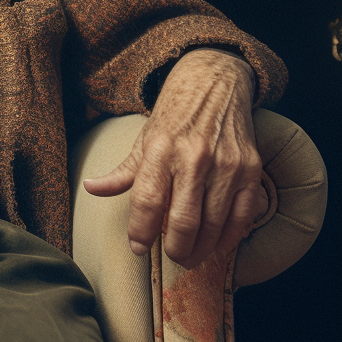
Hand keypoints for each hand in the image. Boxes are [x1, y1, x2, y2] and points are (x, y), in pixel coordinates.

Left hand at [83, 49, 262, 268]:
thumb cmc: (173, 117)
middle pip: (182, 220)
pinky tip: (217, 244)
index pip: (147, 201)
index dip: (140, 231)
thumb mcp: (143, 139)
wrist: (213, 85)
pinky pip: (242, 216)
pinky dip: (229, 237)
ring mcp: (225, 164)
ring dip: (201, 249)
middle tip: (171, 256)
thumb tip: (91, 189)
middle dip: (175, 248)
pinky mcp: (250, 170)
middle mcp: (193, 157)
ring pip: (213, 224)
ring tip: (191, 255)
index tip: (137, 247)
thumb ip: (122, 172)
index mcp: (160, 149)